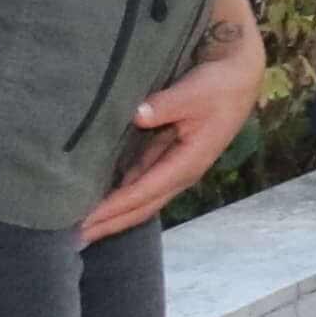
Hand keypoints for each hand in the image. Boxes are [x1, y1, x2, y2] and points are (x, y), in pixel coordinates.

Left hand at [79, 3, 266, 244]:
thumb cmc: (220, 85)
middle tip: (73, 240)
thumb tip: (138, 114)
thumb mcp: (193, 93)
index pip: (141, 194)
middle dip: (108, 224)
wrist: (241, 76)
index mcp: (186, 164)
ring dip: (113, 215)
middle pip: (140, 208)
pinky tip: (103, 199)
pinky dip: (122, 196)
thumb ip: (165, 104)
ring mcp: (176, 167)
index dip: (112, 209)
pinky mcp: (171, 156)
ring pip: (140, 200)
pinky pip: (142, 183)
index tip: (84, 221)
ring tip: (83, 227)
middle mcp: (180, 173)